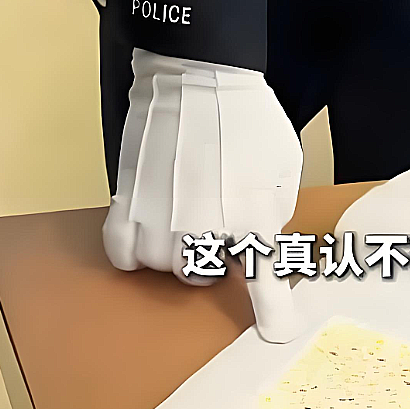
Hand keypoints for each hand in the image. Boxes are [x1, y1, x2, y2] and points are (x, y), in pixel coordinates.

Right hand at [102, 48, 303, 341]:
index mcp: (250, 219)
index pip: (262, 282)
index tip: (278, 330)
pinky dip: (137, 244)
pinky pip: (125, 255)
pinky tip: (150, 216)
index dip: (272, 312)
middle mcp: (204, 231)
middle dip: (215, 250)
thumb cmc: (247, 116)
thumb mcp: (284, 163)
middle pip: (206, 274)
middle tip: (215, 209)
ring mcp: (160, 223)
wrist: (196, 78)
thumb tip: (259, 232)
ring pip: (164, 266)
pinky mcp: (126, 207)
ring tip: (182, 202)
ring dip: (175, 245)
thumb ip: (273, 208)